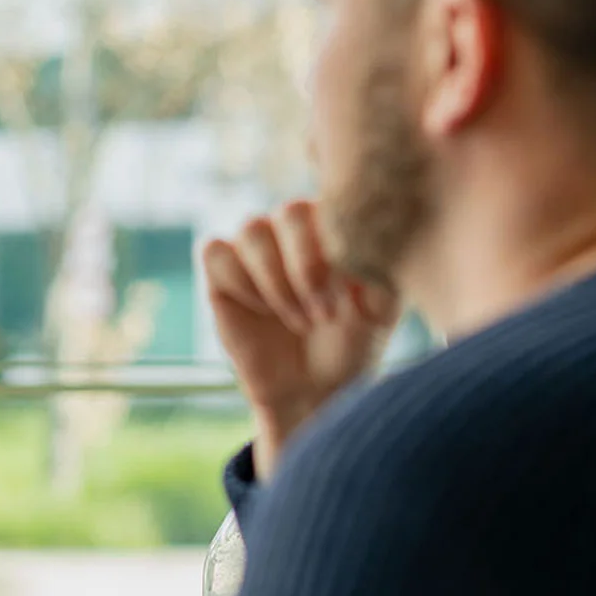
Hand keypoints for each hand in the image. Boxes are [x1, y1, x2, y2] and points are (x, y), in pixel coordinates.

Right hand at [202, 201, 398, 478]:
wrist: (311, 388)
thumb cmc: (349, 345)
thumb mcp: (378, 315)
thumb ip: (379, 279)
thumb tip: (363, 255)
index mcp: (334, 227)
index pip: (333, 207)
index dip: (337, 251)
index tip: (348, 299)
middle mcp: (293, 229)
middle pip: (290, 211)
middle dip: (307, 266)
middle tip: (322, 314)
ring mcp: (256, 248)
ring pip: (253, 229)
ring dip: (276, 280)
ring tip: (298, 321)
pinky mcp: (221, 271)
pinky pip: (216, 251)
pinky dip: (240, 281)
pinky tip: (261, 310)